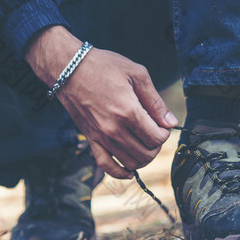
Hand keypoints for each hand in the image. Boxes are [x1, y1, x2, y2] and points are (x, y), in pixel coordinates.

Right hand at [25, 26, 177, 178]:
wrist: (69, 69)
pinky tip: (130, 170)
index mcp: (128, 111)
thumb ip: (155, 101)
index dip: (164, 133)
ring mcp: (101, 137)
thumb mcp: (137, 74)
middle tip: (154, 132)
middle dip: (156, 146)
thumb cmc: (103, 66)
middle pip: (146, 153)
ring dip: (142, 157)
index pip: (157, 138)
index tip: (162, 124)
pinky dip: (120, 172)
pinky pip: (106, 166)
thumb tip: (170, 122)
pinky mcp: (91, 139)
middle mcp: (114, 129)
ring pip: (130, 162)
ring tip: (143, 143)